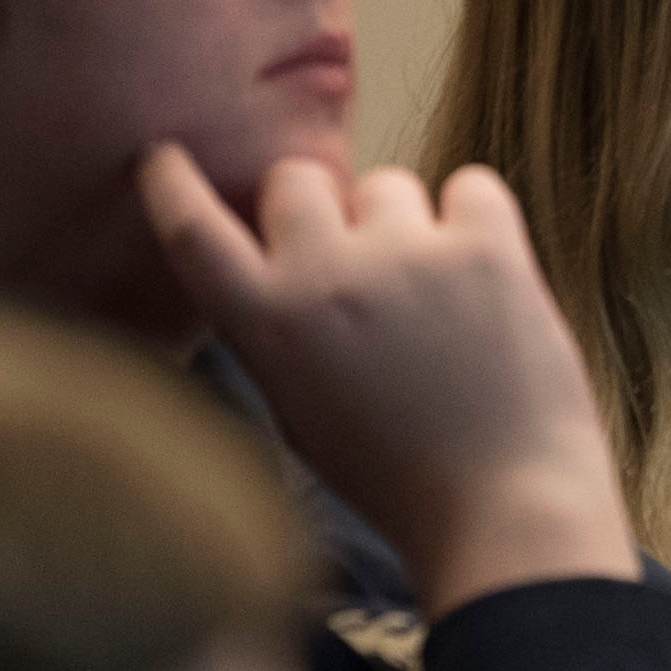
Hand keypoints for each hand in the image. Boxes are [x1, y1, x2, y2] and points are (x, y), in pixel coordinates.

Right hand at [139, 149, 640, 612]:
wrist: (504, 513)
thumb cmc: (400, 474)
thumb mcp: (300, 408)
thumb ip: (276, 325)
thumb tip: (279, 250)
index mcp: (267, 326)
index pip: (193, 229)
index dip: (172, 185)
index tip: (165, 156)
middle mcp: (324, 278)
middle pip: (296, 180)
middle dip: (322, 210)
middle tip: (361, 265)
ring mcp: (405, 257)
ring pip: (387, 185)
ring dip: (405, 226)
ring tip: (438, 304)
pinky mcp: (485, 247)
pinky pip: (469, 186)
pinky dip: (477, 223)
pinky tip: (486, 285)